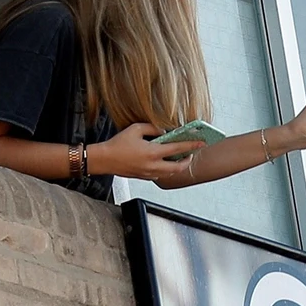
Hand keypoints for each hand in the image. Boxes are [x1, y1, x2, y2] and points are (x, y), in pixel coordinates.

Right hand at [88, 123, 205, 182]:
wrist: (104, 160)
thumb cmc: (117, 144)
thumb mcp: (135, 129)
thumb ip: (152, 128)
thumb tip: (164, 131)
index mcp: (153, 153)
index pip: (178, 149)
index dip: (192, 145)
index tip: (201, 143)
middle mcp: (154, 165)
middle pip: (179, 167)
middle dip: (188, 160)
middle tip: (191, 154)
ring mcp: (150, 173)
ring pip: (171, 173)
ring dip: (178, 166)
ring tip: (179, 157)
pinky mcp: (145, 177)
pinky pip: (161, 174)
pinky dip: (167, 169)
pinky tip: (164, 162)